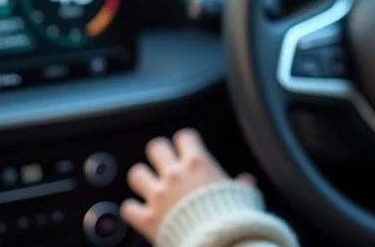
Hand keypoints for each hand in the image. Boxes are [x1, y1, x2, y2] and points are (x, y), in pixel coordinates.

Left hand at [121, 128, 255, 243]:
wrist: (216, 242)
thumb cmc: (230, 218)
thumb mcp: (242, 197)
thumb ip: (242, 186)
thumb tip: (247, 181)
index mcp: (198, 164)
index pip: (184, 137)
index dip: (185, 143)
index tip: (187, 149)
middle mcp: (175, 175)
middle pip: (156, 147)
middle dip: (159, 155)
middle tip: (164, 164)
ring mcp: (159, 196)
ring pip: (136, 173)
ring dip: (142, 179)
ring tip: (149, 185)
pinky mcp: (147, 218)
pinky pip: (128, 208)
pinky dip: (133, 210)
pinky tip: (139, 211)